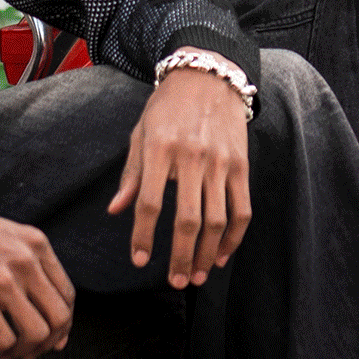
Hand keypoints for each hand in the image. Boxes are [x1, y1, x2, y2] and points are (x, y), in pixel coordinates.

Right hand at [0, 212, 75, 358]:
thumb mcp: (9, 239)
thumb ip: (35, 272)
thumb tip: (58, 328)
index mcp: (36, 244)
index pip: (67, 295)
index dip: (62, 323)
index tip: (48, 336)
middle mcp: (25, 261)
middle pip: (59, 318)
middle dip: (49, 343)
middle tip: (29, 349)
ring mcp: (3, 281)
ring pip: (37, 334)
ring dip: (25, 351)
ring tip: (6, 350)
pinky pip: (5, 341)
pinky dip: (0, 352)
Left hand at [107, 67, 250, 286]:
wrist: (207, 76)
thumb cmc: (166, 107)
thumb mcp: (141, 133)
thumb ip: (132, 174)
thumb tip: (116, 211)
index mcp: (160, 149)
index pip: (150, 203)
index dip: (144, 236)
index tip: (140, 260)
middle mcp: (192, 157)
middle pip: (188, 220)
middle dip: (181, 258)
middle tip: (176, 282)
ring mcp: (221, 162)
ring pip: (218, 221)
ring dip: (208, 254)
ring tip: (198, 276)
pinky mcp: (241, 165)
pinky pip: (242, 209)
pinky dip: (234, 238)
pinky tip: (222, 254)